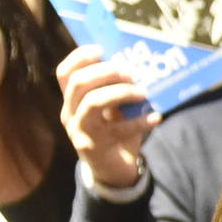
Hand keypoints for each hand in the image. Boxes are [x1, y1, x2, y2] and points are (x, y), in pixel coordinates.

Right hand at [58, 42, 156, 188]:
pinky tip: (155, 117)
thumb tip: (136, 65)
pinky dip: (140, 122)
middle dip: (106, 72)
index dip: (80, 58)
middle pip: (79, 83)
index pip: (65, 73)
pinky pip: (118, 130)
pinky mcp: (94, 148)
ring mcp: (80, 131)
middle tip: (130, 72)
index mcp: (72, 101)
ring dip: (120, 93)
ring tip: (142, 92)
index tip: (101, 50)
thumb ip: (117, 89)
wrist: (112, 171)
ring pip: (92, 102)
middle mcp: (70, 114)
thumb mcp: (113, 109)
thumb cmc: (114, 132)